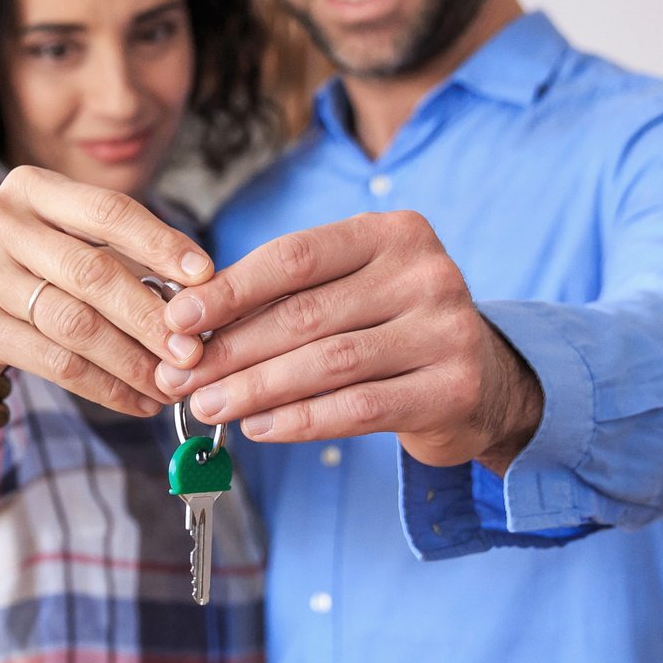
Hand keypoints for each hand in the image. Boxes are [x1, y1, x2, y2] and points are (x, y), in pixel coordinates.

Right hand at [0, 167, 213, 420]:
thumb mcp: (66, 253)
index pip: (109, 209)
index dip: (161, 243)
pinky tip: (136, 401)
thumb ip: (121, 260)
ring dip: (133, 360)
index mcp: (30, 188)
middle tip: (195, 349)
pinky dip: (105, 386)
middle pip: (95, 271)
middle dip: (152, 315)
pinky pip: (57, 361)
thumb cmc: (26, 284)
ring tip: (171, 383)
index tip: (206, 275)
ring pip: (78, 323)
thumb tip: (201, 294)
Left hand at [154, 211, 543, 471]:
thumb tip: (190, 326)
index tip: (177, 320)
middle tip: (181, 376)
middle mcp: (426, 274)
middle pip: (305, 314)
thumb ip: (287, 298)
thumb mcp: (352, 292)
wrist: (485, 381)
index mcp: (393, 233)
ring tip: (208, 406)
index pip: (296, 256)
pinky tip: (260, 428)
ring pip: (327, 363)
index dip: (230, 290)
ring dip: (256, 389)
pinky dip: (300, 420)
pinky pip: (358, 408)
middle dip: (231, 349)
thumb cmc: (394, 330)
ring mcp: (446, 331)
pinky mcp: (451, 388)